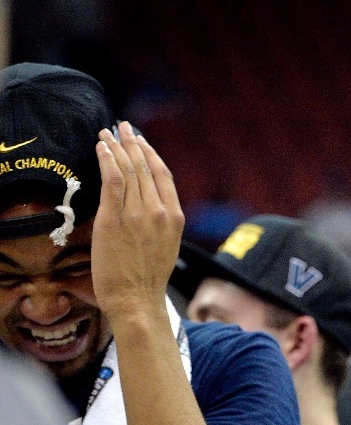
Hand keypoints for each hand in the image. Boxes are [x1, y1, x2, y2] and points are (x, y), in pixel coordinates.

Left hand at [92, 122, 183, 319]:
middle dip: (133, 143)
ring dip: (118, 147)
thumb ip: (160, 221)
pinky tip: (102, 147)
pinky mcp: (115, 219)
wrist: (137, 298)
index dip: (151, 154)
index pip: (163, 176)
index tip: (140, 141)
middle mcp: (159, 211)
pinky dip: (107, 160)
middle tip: (123, 126)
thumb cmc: (148, 278)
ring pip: (129, 170)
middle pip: (145, 168)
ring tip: (108, 132)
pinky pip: (112, 181)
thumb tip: (146, 204)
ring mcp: (137, 214)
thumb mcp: (166, 245)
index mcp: (175, 217)